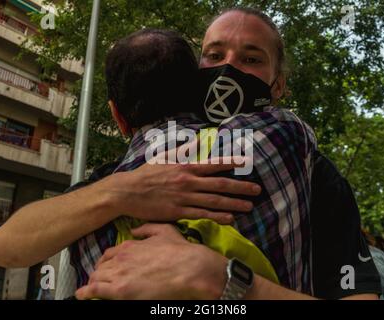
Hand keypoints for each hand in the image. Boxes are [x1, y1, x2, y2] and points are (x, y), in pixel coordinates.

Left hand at [75, 223, 227, 299]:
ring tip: (92, 289)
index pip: (109, 254)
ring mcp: (120, 274)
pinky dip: (85, 293)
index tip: (106, 266)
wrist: (190, 268)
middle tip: (99, 280)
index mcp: (130, 245)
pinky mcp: (120, 290)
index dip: (106, 262)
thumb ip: (147, 229)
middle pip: (101, 267)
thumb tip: (134, 231)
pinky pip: (95, 291)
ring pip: (96, 278)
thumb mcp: (165, 231)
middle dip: (99, 273)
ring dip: (94, 283)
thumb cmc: (181, 251)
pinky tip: (81, 295)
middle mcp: (121, 257)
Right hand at [99, 157, 261, 224]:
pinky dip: (217, 216)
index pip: (213, 164)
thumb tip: (196, 141)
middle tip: (257, 190)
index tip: (246, 163)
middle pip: (220, 185)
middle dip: (241, 187)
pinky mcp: (178, 212)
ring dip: (234, 204)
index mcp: (185, 167)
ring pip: (214, 201)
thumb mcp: (163, 157)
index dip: (232, 163)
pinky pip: (201, 215)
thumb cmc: (145, 174)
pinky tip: (229, 218)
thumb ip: (182, 150)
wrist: (126, 192)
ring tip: (249, 206)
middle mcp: (188, 182)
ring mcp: (184, 198)